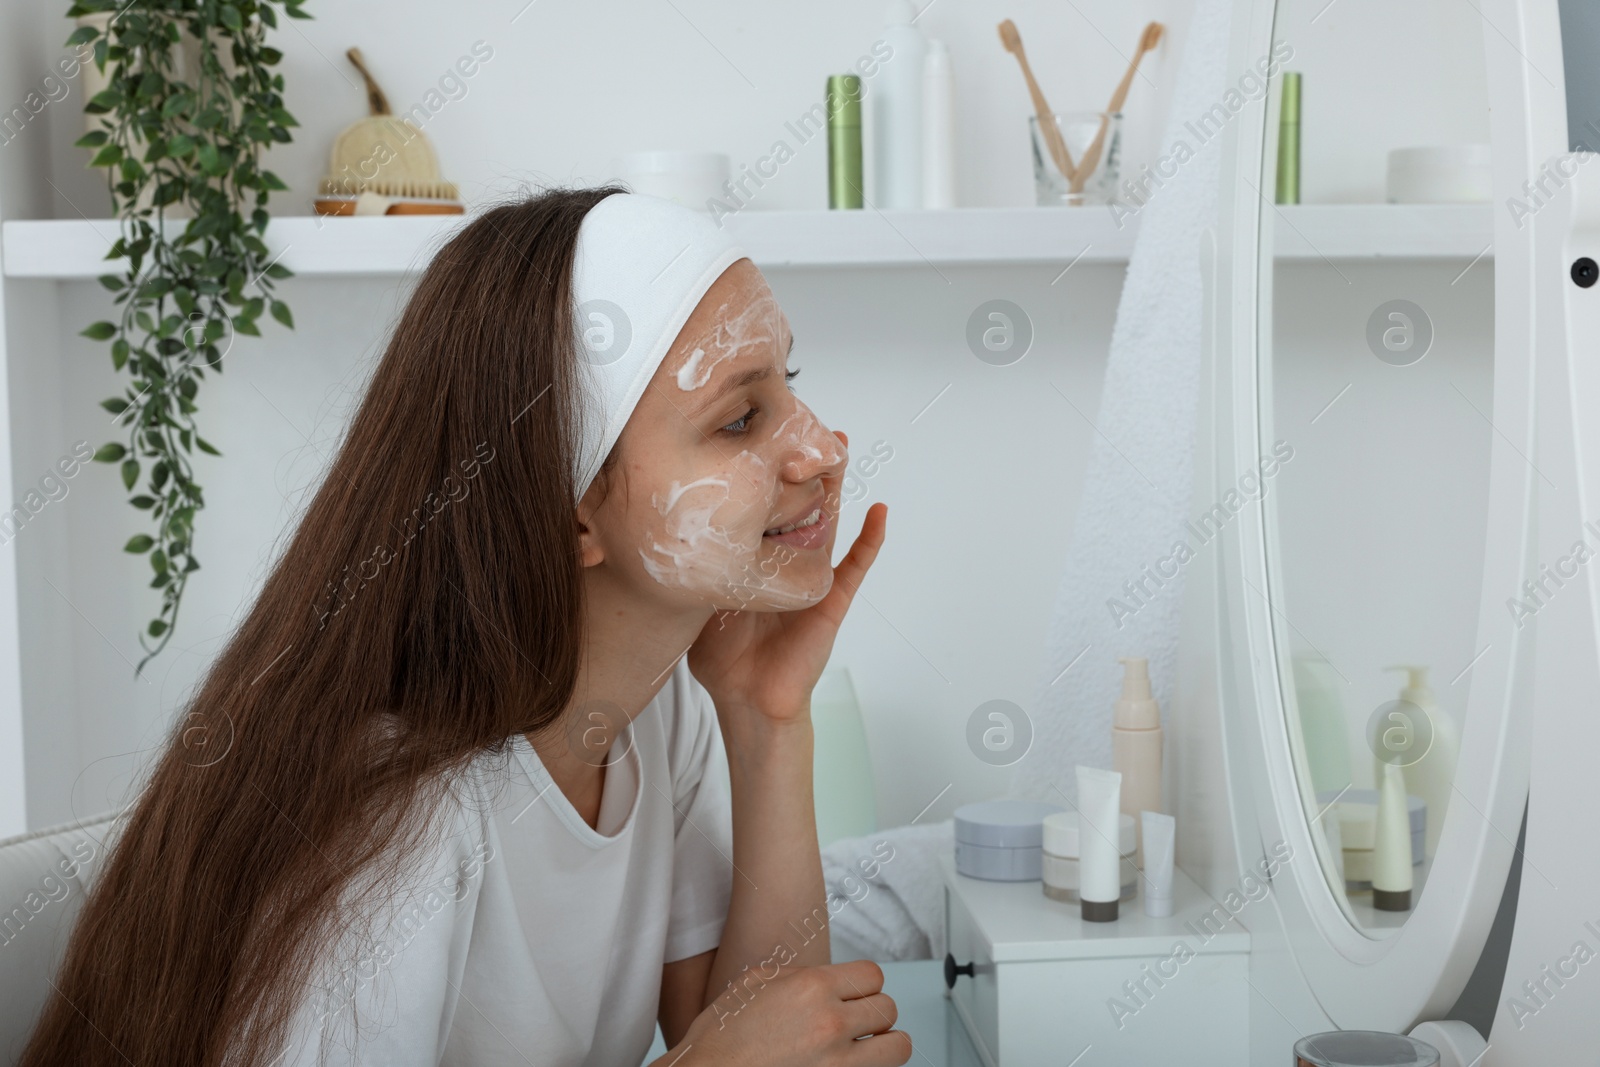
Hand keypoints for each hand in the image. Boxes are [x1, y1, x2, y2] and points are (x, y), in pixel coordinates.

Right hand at [661, 960, 911, 1066]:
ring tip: (864, 1047)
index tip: (856, 994)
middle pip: (888, 1009)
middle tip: (856, 1022)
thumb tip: (824, 979)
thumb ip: (798, 976)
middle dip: (873, 1014)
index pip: (873, 976)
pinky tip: (844, 1065)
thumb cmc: (720, 1039)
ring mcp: (838, 1063)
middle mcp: (831, 1023)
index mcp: (812, 987)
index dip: (864, 985)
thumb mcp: (754, 984)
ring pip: (897, 1047)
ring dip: (883, 1045)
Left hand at [687, 431, 886, 726]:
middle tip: (802, 421)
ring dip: (836, 485)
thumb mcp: (695, 597)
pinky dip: (869, 541)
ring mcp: (812, 577)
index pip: (761, 504)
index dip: (760, 472)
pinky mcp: (830, 601)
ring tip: (842, 446)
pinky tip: (879, 513)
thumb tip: (650, 532)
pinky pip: (855, 568)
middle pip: (797, 500)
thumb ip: (686, 567)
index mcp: (756, 558)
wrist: (745, 699)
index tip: (753, 432)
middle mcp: (786, 560)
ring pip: (828, 520)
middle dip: (800, 462)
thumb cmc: (721, 655)